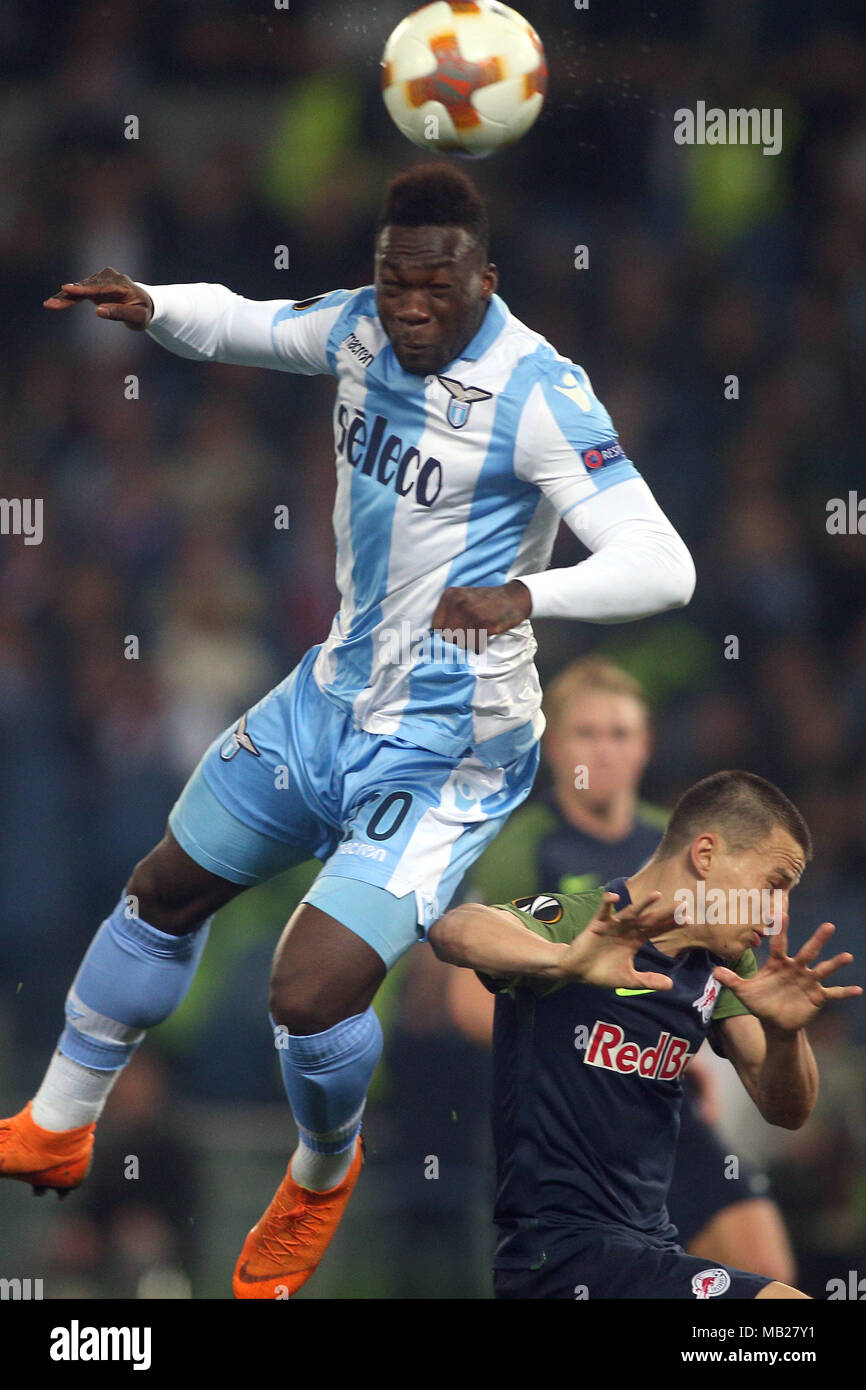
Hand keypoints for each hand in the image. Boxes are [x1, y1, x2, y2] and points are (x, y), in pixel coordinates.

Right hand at [43, 267, 153, 330]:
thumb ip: (120, 313)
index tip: (68, 289)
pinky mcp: (94, 285)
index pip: (101, 287)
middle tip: (51, 304)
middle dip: (69, 295)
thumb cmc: (142, 313)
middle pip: (87, 287)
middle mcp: (110, 278)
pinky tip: (53, 303)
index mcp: (123, 285)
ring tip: (49, 305)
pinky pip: (79, 292)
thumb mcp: (137, 318)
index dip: (84, 289)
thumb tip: (98, 311)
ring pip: (80, 288)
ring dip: (64, 297)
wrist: (145, 304)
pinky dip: (67, 298)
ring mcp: (101, 280)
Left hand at [430, 580, 530, 650]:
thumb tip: (434, 636)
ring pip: (459, 643)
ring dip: (468, 643)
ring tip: (477, 632)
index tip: (452, 636)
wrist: (513, 597)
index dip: (443, 634)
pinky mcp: (485, 625)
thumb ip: (448, 612)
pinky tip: (486, 634)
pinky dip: (480, 645)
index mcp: (450, 595)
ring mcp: (472, 613)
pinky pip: (474, 645)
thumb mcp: (463, 598)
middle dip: (456, 640)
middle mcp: (459, 603)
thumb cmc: (486, 600)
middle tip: (468, 633)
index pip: (435, 626)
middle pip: (446, 637)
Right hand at [557, 891, 675, 991]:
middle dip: (665, 913)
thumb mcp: (628, 979)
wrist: (576, 970)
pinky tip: (615, 897)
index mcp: (634, 940)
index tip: (687, 920)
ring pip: (630, 912)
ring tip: (656, 895)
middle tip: (683, 905)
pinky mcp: (597, 925)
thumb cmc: (602, 972)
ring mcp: (612, 925)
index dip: (670, 925)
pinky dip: (608, 903)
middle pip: (649, 919)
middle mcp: (626, 929)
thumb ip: (648, 980)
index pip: (656, 930)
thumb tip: (671, 985)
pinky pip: (603, 912)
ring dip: (642, 904)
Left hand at [713, 919, 861, 1032]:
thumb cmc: (760, 1002)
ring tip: (848, 956)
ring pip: (823, 969)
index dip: (780, 925)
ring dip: (835, 963)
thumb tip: (713, 972)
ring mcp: (808, 981)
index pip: (779, 939)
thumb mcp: (744, 992)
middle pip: (808, 951)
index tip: (782, 907)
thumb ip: (731, 981)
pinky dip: (845, 992)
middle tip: (829, 925)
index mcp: (778, 962)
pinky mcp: (817, 997)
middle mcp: (796, 968)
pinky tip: (858, 990)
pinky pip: (833, 993)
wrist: (775, 1022)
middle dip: (818, 939)